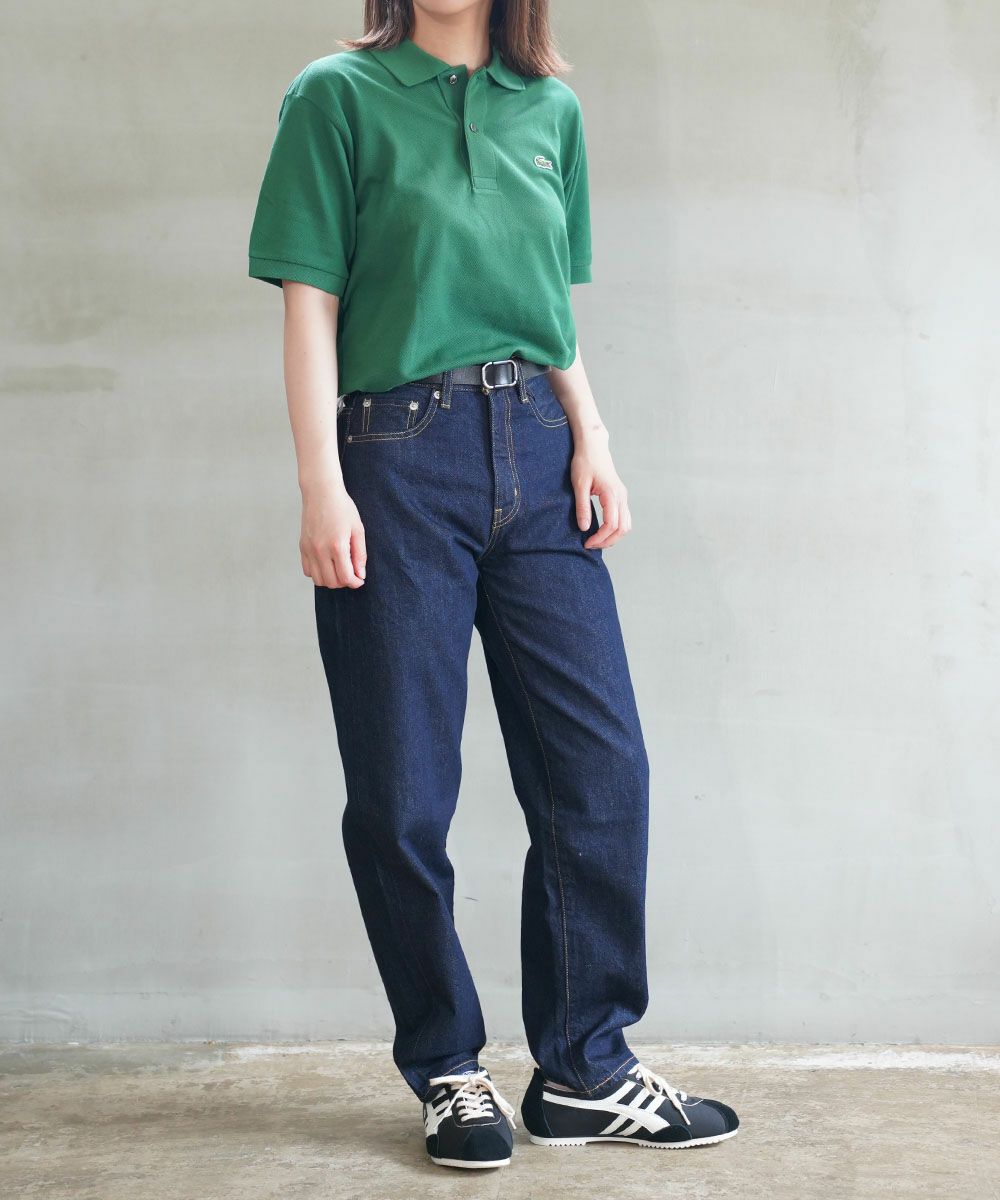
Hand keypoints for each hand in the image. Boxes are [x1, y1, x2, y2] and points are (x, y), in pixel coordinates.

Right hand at [300, 481, 365, 587]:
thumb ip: (360, 554)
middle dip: (344, 582)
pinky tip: (327, 564)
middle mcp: (320, 550)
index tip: (360, 579)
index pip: (345, 577)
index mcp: (337, 546)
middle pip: (332, 582)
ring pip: (318, 580)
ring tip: (339, 569)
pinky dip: (318, 573)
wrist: (321, 492)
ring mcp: (309, 549)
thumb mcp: (358, 529)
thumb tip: (360, 575)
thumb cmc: (342, 508)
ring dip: (331, 580)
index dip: (355, 582)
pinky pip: (308, 571)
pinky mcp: (302, 547)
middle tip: (352, 573)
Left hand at [571, 433, 631, 549]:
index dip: (600, 538)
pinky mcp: (621, 496)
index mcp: (611, 494)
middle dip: (608, 541)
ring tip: (597, 541)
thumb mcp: (579, 485)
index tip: (587, 543)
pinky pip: (624, 518)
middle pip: (623, 528)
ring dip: (614, 537)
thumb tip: (584, 528)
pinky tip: (603, 531)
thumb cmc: (584, 462)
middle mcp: (621, 496)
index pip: (611, 524)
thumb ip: (582, 507)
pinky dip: (616, 529)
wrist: (593, 447)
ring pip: (626, 525)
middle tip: (591, 546)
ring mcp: (623, 496)